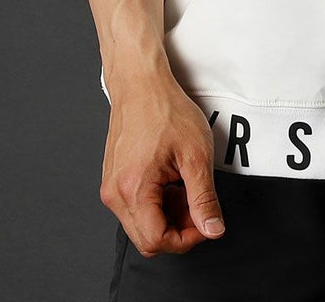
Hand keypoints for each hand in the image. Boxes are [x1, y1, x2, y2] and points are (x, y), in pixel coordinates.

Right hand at [99, 72, 226, 256]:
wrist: (141, 84)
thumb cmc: (165, 110)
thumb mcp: (196, 155)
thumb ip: (204, 199)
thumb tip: (212, 229)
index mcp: (134, 189)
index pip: (158, 241)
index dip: (187, 238)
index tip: (205, 222)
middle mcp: (115, 192)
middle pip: (147, 237)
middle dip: (178, 228)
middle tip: (197, 203)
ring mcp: (111, 186)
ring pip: (141, 223)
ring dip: (167, 215)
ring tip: (183, 185)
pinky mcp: (113, 179)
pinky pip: (134, 207)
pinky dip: (156, 202)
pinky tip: (169, 180)